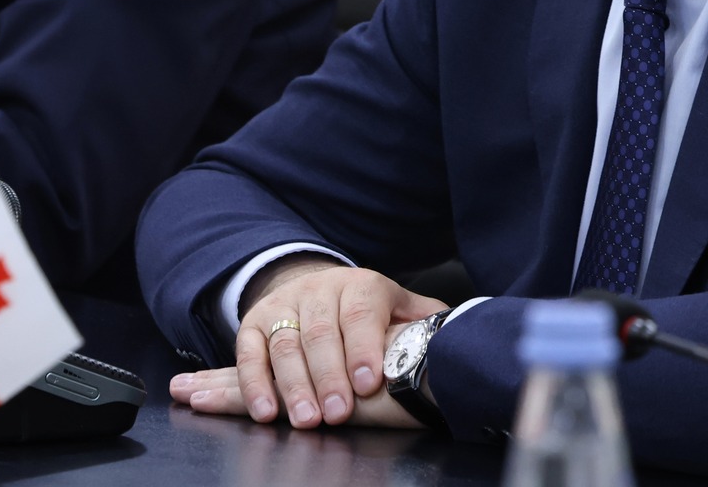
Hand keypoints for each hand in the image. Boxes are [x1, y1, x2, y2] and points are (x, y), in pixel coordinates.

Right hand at [169, 260, 445, 428]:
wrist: (320, 289)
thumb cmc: (371, 314)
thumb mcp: (402, 310)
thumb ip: (426, 322)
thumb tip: (459, 332)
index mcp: (362, 286)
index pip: (362, 313)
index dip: (364, 347)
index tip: (369, 383)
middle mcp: (320, 290)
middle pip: (321, 332)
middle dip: (328, 376)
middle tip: (337, 413)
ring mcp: (284, 304)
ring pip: (284, 344)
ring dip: (292, 386)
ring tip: (305, 420)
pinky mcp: (253, 323)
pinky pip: (248, 352)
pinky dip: (253, 383)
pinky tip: (265, 411)